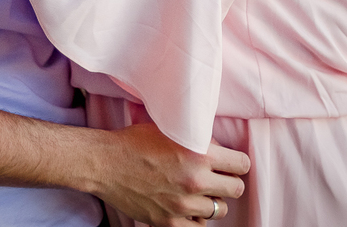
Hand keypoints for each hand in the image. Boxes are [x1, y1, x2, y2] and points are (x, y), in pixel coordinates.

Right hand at [98, 123, 247, 225]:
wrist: (105, 162)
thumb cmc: (135, 141)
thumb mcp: (170, 129)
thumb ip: (198, 139)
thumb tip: (218, 148)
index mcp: (199, 154)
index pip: (242, 165)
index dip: (237, 163)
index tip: (230, 164)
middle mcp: (195, 181)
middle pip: (236, 190)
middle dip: (228, 183)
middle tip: (216, 179)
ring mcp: (183, 205)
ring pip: (219, 210)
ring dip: (211, 201)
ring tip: (196, 192)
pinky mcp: (169, 222)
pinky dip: (196, 218)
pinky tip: (186, 207)